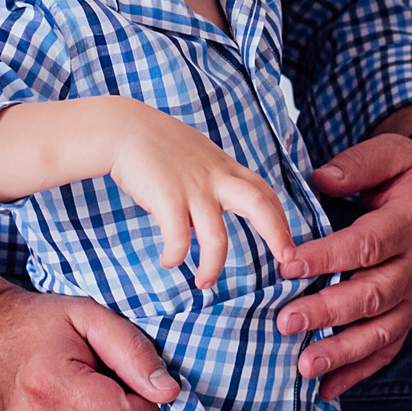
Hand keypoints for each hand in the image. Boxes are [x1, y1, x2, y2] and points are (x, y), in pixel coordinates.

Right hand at [107, 101, 298, 287]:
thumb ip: (211, 182)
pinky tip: (169, 261)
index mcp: (224, 168)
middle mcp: (215, 177)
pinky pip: (178, 238)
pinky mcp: (167, 197)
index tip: (287, 243)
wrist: (124, 128)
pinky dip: (175, 256)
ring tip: (204, 283)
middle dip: (277, 233)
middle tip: (286, 260)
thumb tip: (209, 220)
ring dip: (213, 265)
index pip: (264, 192)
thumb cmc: (157, 145)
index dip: (280, 219)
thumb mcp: (197, 156)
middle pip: (259, 204)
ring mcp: (192, 188)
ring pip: (216, 236)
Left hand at [273, 126, 411, 399]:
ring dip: (342, 352)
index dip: (328, 257)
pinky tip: (325, 390)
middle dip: (326, 312)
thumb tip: (320, 179)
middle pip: (372, 295)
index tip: (287, 265)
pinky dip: (358, 372)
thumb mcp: (393, 152)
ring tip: (303, 366)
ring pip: (380, 331)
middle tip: (284, 321)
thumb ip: (358, 164)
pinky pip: (387, 349)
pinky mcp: (409, 314)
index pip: (368, 245)